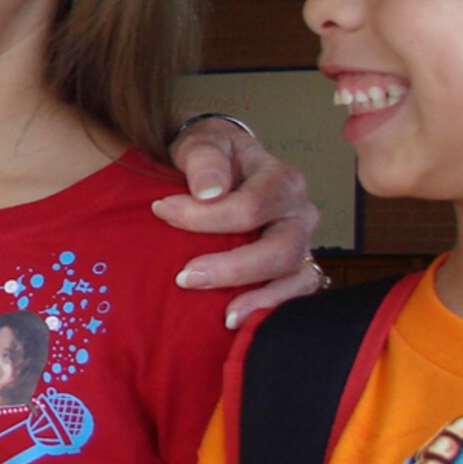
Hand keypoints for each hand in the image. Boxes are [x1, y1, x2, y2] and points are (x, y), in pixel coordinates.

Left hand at [158, 116, 322, 327]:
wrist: (218, 166)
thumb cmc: (209, 156)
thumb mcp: (201, 141)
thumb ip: (204, 158)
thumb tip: (208, 192)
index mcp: (281, 178)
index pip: (251, 207)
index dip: (205, 217)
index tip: (161, 211)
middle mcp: (299, 212)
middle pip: (280, 248)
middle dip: (232, 268)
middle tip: (185, 277)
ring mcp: (301, 242)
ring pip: (293, 276)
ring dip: (257, 297)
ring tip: (224, 316)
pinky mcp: (295, 267)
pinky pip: (297, 294)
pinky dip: (272, 308)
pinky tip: (239, 322)